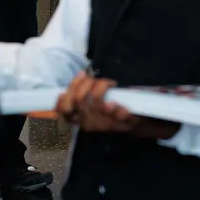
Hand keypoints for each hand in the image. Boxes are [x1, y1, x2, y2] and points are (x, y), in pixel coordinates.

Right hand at [56, 72, 180, 138]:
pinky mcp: (120, 124)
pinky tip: (115, 101)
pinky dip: (114, 106)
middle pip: (79, 99)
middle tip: (96, 78)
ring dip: (102, 86)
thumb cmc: (111, 109)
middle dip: (87, 82)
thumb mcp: (94, 103)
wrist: (136, 122)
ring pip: (96, 101)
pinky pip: (115, 114)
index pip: (63, 110)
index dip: (67, 92)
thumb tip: (80, 75)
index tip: (80, 77)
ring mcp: (104, 125)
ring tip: (110, 83)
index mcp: (79, 118)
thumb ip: (84, 92)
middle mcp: (88, 123)